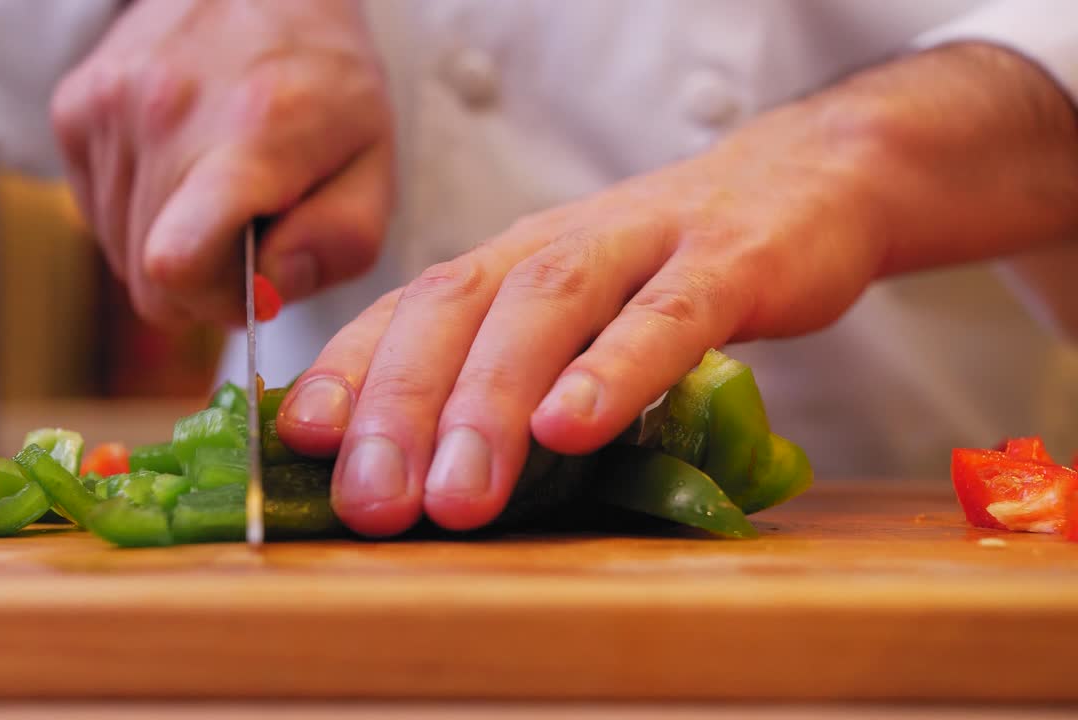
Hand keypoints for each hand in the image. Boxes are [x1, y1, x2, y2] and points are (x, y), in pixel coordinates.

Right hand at [51, 0, 391, 325]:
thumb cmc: (327, 84)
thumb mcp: (374, 165)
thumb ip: (339, 242)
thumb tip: (268, 287)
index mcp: (251, 137)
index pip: (178, 266)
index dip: (215, 303)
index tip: (255, 282)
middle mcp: (166, 115)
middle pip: (148, 277)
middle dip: (204, 284)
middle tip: (247, 238)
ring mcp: (110, 106)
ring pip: (119, 250)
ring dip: (170, 245)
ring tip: (217, 193)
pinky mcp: (76, 105)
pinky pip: (96, 210)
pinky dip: (139, 211)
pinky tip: (181, 169)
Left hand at [274, 43, 1077, 536]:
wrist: (800, 184)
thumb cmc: (664, 271)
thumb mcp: (571, 314)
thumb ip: (508, 372)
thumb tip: (420, 467)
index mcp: (508, 264)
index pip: (408, 311)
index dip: (347, 371)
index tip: (297, 443)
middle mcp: (555, 246)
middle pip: (457, 311)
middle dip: (401, 408)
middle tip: (369, 504)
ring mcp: (640, 246)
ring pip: (546, 310)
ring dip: (491, 402)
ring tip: (456, 491)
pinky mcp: (726, 263)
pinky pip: (667, 317)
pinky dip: (616, 370)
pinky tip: (574, 425)